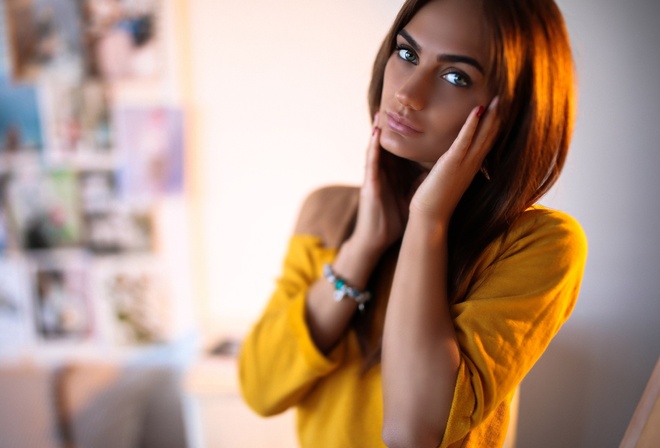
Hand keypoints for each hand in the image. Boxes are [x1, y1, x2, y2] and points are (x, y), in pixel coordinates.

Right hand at [348, 114, 409, 259]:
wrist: (377, 240)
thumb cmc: (393, 221)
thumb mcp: (411, 196)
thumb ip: (420, 182)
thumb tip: (439, 170)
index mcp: (396, 174)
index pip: (404, 148)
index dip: (411, 132)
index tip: (422, 116)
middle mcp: (385, 171)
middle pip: (391, 143)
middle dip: (394, 125)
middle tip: (400, 103)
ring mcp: (375, 176)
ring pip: (378, 148)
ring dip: (380, 129)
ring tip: (383, 109)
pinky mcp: (369, 183)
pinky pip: (370, 160)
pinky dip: (372, 145)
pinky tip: (375, 131)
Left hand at [410, 97, 500, 224]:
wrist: (429, 217)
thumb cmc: (433, 199)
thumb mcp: (445, 177)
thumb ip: (450, 165)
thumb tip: (446, 159)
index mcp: (471, 167)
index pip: (487, 142)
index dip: (493, 125)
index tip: (499, 109)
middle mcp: (472, 164)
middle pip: (490, 136)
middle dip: (497, 116)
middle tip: (504, 97)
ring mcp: (464, 164)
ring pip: (482, 136)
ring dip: (490, 116)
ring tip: (497, 99)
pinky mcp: (452, 164)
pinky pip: (465, 140)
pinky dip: (472, 124)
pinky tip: (478, 109)